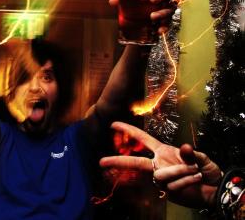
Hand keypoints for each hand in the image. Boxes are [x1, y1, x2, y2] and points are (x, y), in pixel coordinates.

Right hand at [99, 122, 220, 208]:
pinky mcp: (168, 190)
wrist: (214, 188)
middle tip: (101, 162)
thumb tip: (185, 147)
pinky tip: (195, 181)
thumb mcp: (201, 157)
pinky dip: (185, 182)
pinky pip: (171, 186)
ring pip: (161, 175)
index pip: (142, 139)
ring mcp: (162, 178)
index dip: (128, 131)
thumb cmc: (206, 169)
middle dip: (118, 161)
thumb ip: (191, 153)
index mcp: (163, 151)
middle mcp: (159, 163)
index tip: (113, 125)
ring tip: (196, 172)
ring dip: (179, 173)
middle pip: (135, 162)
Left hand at [109, 0, 178, 34]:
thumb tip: (112, 1)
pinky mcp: (167, 18)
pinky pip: (169, 22)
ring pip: (171, 8)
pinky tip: (159, 31)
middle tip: (152, 0)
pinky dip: (164, 27)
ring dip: (163, 12)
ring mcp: (169, 7)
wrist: (143, 11)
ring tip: (152, 16)